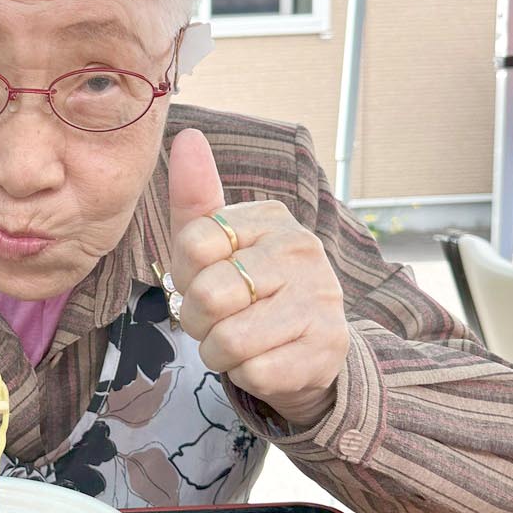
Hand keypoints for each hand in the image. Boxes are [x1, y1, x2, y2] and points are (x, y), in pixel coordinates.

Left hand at [167, 128, 349, 426]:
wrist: (303, 352)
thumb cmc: (245, 293)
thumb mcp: (213, 246)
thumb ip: (196, 197)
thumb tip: (188, 135)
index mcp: (272, 219)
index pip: (193, 244)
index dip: (185, 276)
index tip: (206, 281)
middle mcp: (303, 250)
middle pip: (208, 295)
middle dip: (198, 321)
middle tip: (221, 320)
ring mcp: (321, 300)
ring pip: (228, 340)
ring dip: (219, 353)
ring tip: (241, 342)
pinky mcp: (327, 349)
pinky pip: (254, 373)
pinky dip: (246, 376)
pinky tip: (265, 361)